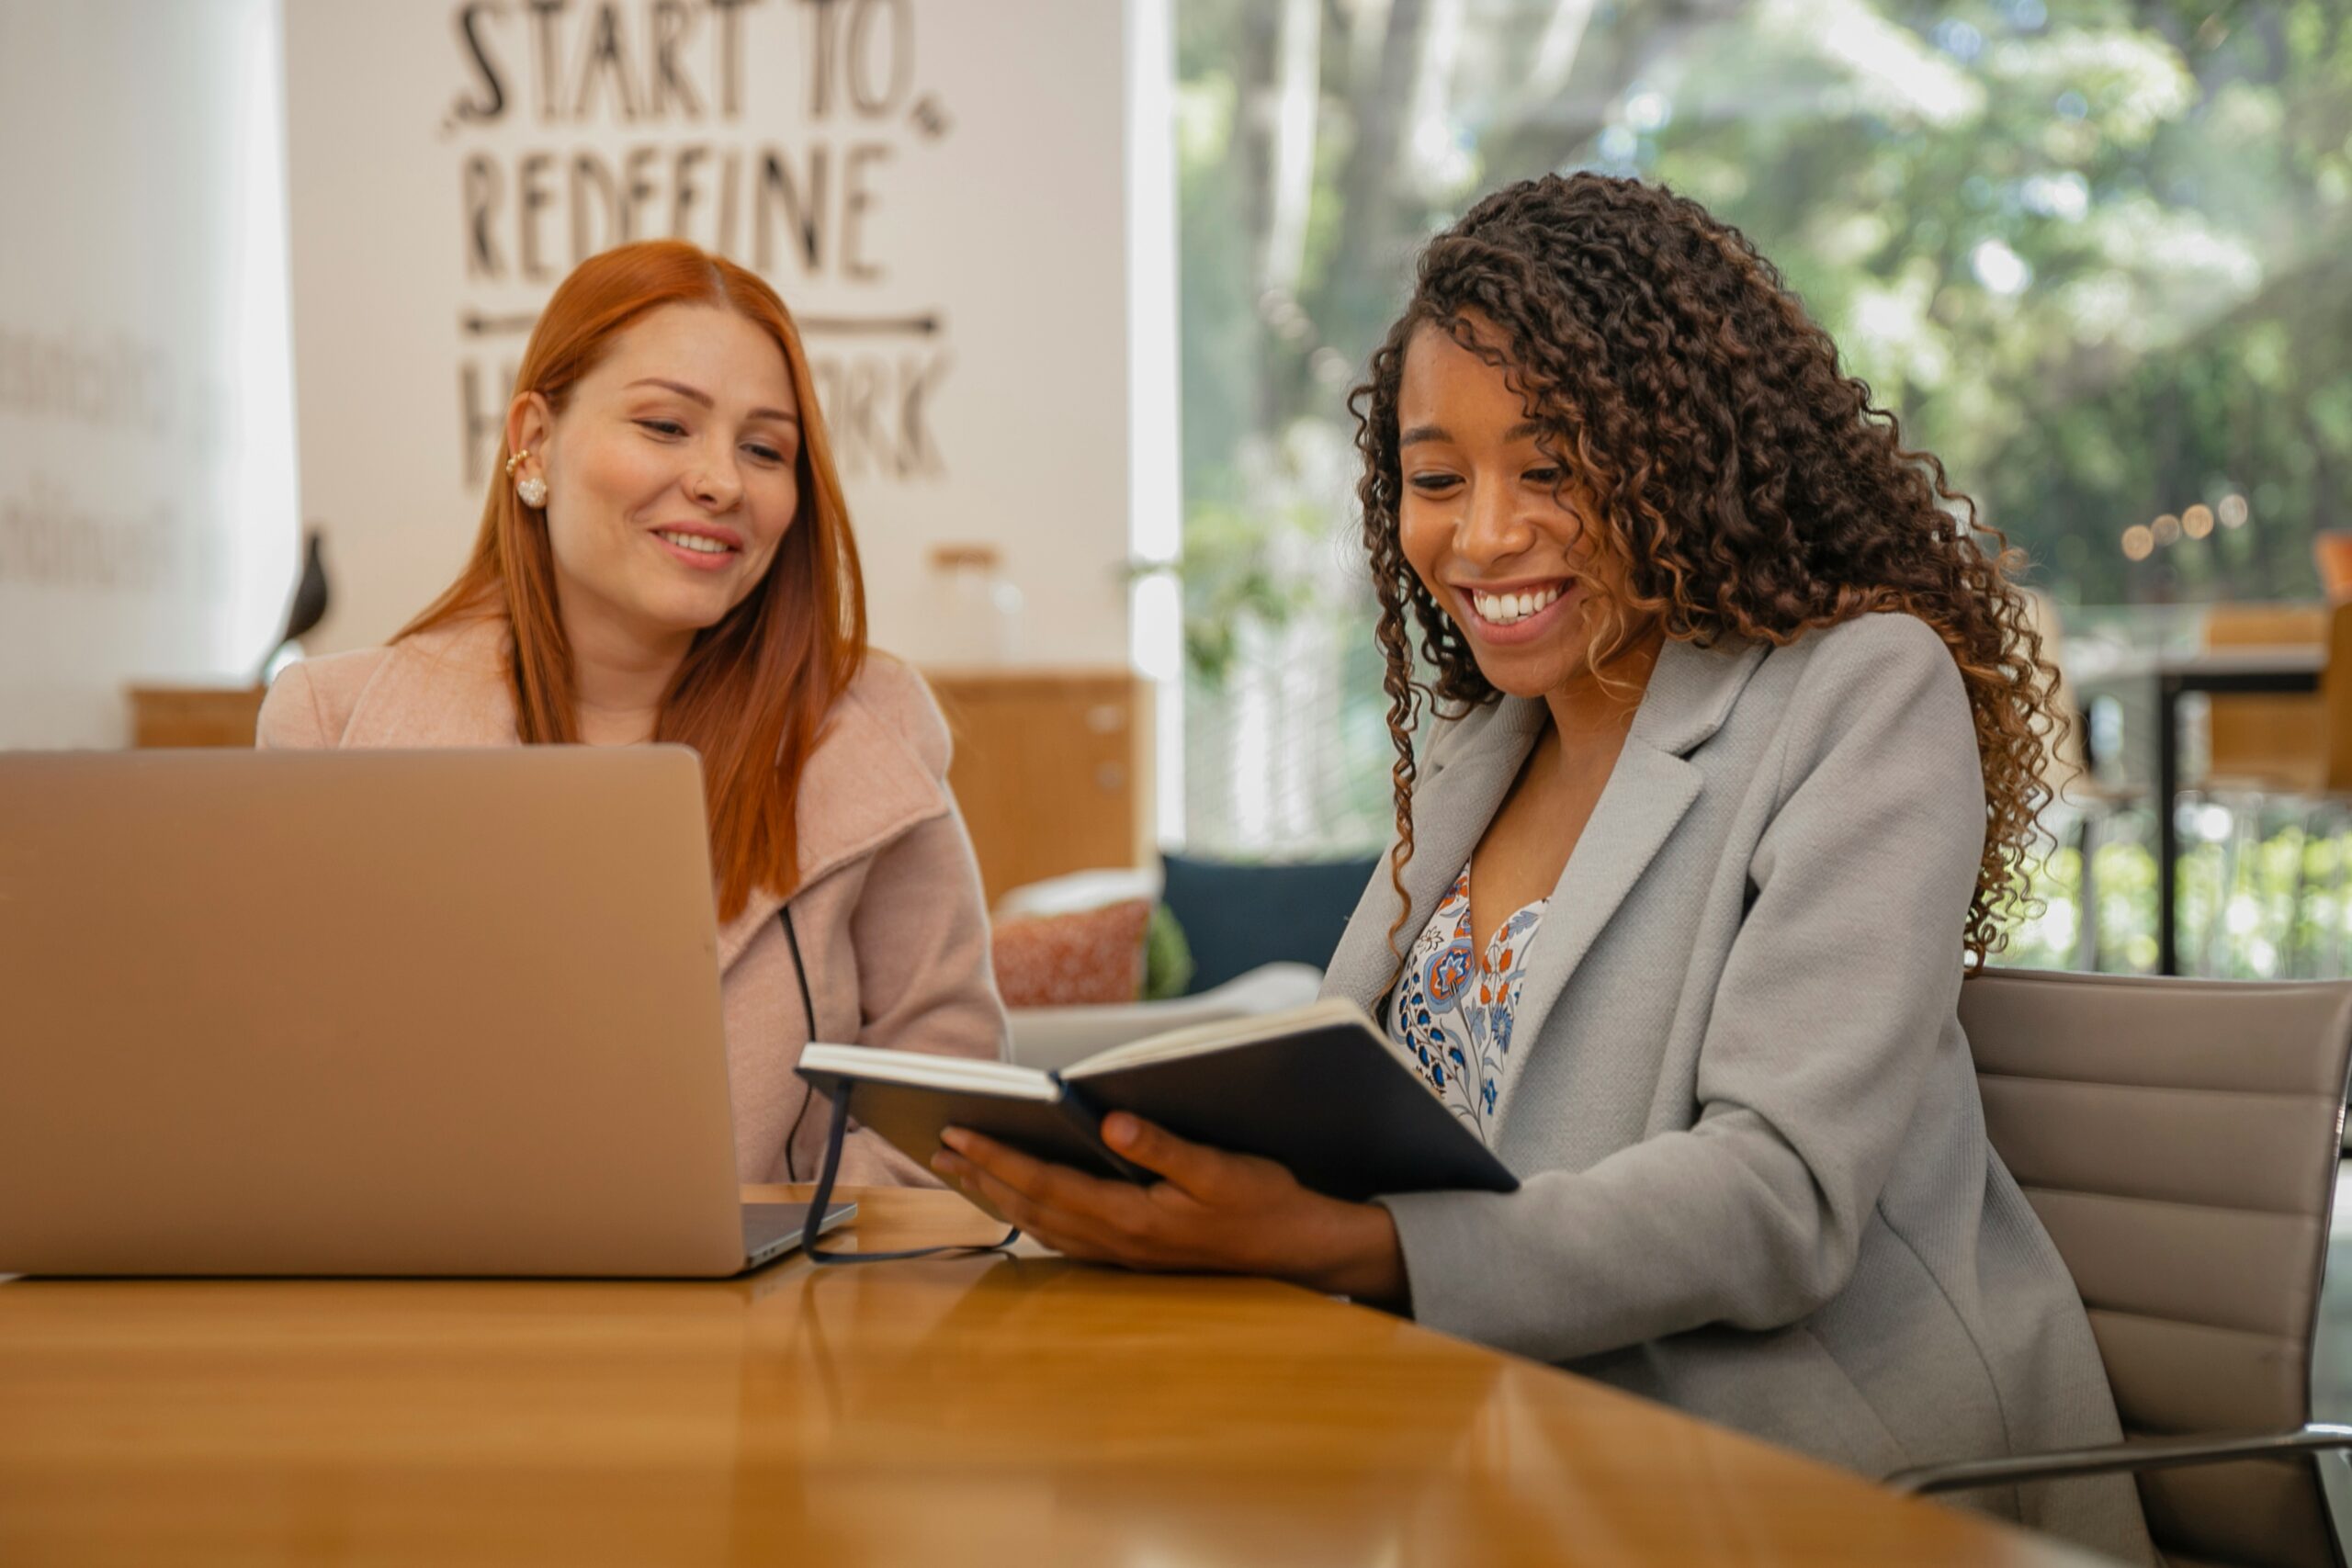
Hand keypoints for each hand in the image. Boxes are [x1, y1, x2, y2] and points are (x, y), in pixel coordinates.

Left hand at [931, 1113, 1406, 1303]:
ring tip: (961, 1168)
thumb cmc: (1263, 1203)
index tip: (957, 1131)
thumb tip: (1110, 1120)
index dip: (997, 1157)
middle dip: (981, 1175)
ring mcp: (1121, 1254)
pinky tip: (1016, 1199)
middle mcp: (1116, 1242)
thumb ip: (1163, 1146)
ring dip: (996, 1196)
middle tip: (937, 1144)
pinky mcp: (1131, 1254)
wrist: (1298, 1253)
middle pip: (1031, 1206)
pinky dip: (1028, 1213)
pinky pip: (1061, 1234)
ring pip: (1040, 1224)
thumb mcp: (1220, 1169)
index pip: (1046, 1183)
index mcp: (1132, 1217)